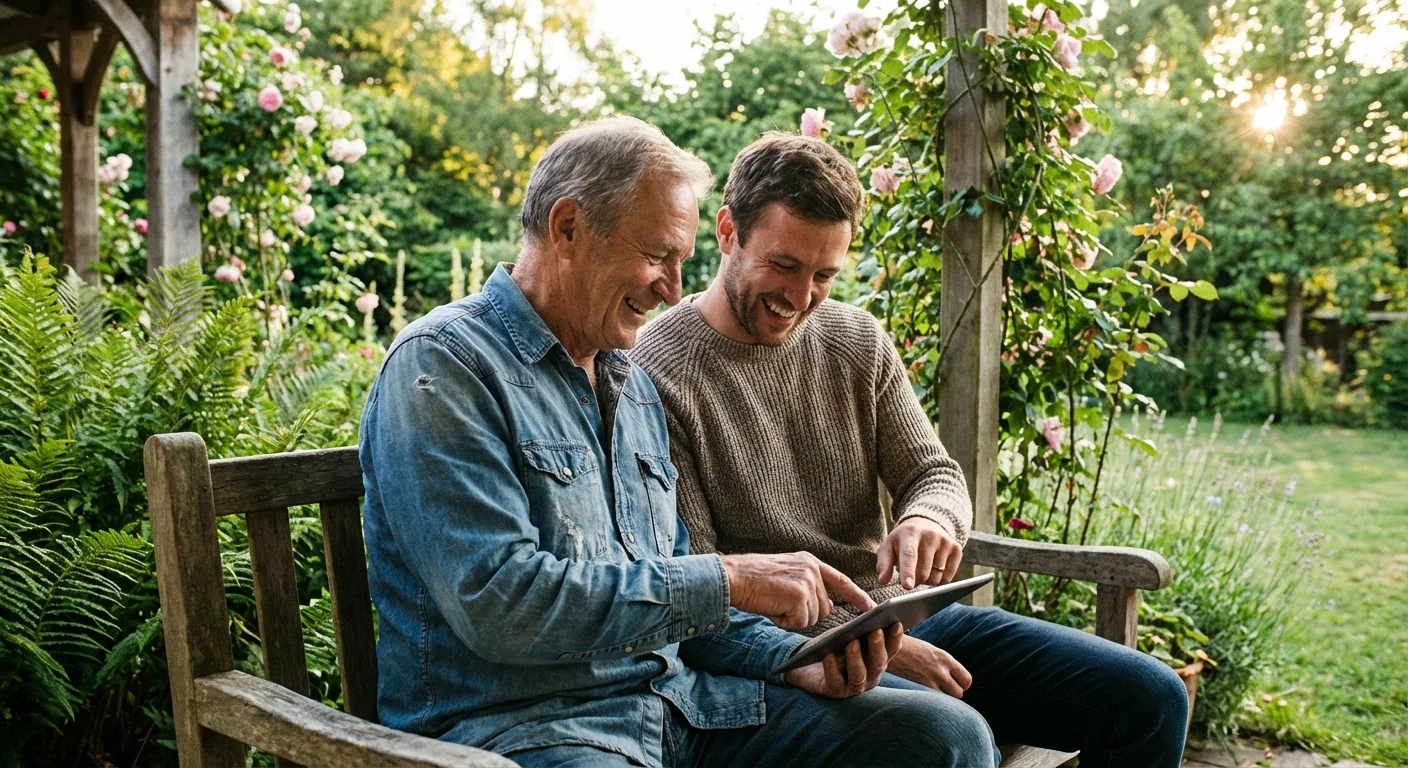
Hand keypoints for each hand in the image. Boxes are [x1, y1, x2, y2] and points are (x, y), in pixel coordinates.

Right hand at [722, 552, 875, 629]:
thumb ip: (810, 588)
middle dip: (803, 614)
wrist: (732, 578)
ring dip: (793, 618)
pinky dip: (784, 621)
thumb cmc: (754, 581)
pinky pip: (800, 621)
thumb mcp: (787, 577)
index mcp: (810, 562)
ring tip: (774, 603)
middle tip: (779, 603)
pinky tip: (772, 608)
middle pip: (824, 608)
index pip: (841, 581)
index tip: (872, 608)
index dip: (857, 596)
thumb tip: (830, 607)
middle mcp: (812, 569)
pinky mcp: (799, 594)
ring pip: (813, 617)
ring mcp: (807, 581)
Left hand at [783, 623, 903, 697]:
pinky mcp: (835, 691)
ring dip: (856, 658)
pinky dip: (832, 668)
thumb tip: (873, 611)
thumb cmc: (833, 646)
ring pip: (859, 675)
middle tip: (875, 631)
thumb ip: (861, 627)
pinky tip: (828, 655)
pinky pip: (835, 682)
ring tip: (852, 643)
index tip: (896, 623)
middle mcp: (870, 676)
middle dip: (878, 647)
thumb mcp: (848, 634)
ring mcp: (853, 686)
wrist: (808, 664)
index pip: (891, 650)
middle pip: (878, 664)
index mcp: (877, 660)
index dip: (895, 638)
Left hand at [875, 517, 962, 588]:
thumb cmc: (902, 541)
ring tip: (922, 568)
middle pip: (923, 572)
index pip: (909, 555)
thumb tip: (882, 580)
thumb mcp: (888, 547)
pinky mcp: (956, 548)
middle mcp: (930, 535)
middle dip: (915, 580)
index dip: (908, 571)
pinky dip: (939, 580)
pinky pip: (948, 577)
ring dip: (927, 580)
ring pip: (936, 577)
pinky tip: (933, 569)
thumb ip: (883, 564)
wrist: (925, 524)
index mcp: (910, 533)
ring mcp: (945, 541)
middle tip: (910, 574)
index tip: (907, 586)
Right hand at [886, 634, 971, 697]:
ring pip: (946, 701)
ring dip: (940, 700)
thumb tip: (947, 675)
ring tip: (930, 696)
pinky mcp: (917, 688)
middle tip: (941, 692)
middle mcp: (941, 670)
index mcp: (945, 658)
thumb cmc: (905, 647)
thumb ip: (940, 663)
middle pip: (959, 693)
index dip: (961, 685)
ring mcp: (930, 681)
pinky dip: (927, 703)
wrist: (885, 645)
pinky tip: (919, 698)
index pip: (966, 679)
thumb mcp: (928, 650)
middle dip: (951, 694)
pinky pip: (930, 702)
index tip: (954, 685)